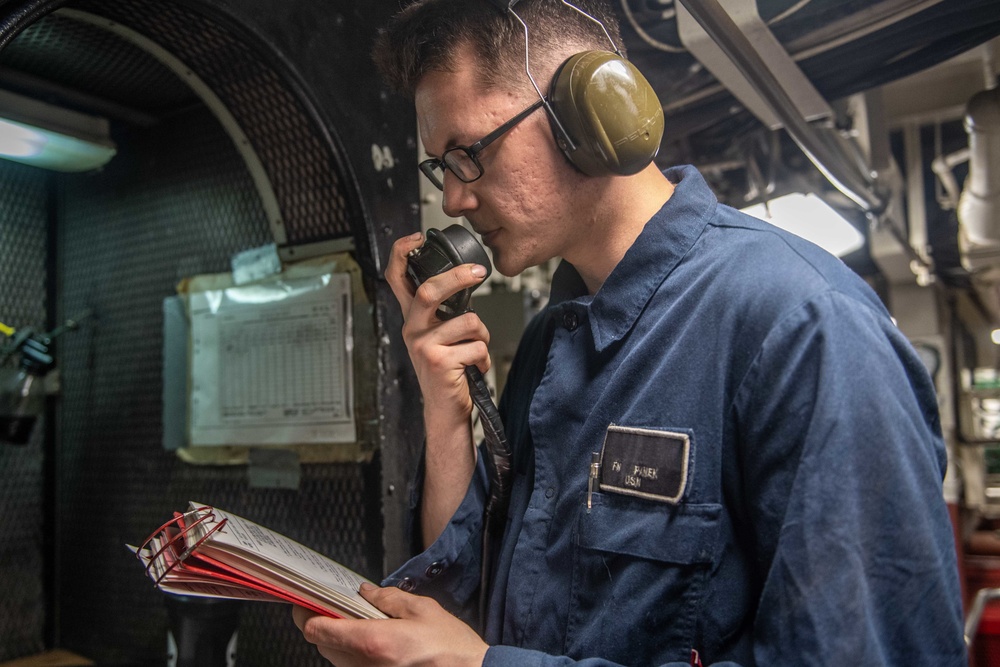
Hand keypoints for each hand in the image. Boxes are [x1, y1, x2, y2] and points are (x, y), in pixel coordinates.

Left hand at [293, 583, 488, 666]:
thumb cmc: (451, 650)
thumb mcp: (422, 610)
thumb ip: (388, 598)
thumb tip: (366, 592)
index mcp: (373, 642)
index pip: (318, 630)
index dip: (308, 612)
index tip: (308, 600)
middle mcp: (364, 666)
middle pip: (321, 644)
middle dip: (322, 622)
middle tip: (331, 604)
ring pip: (334, 657)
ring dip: (337, 638)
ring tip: (354, 620)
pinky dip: (352, 652)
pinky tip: (370, 639)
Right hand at [384, 232, 490, 424]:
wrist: (445, 409)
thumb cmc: (447, 370)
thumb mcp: (439, 335)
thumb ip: (445, 310)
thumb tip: (466, 280)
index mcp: (412, 318)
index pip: (396, 279)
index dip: (401, 253)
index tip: (417, 238)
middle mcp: (412, 329)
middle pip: (429, 291)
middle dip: (457, 278)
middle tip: (478, 273)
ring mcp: (422, 346)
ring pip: (468, 322)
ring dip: (482, 336)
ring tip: (475, 350)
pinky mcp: (439, 362)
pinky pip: (476, 346)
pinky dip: (484, 357)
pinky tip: (473, 367)